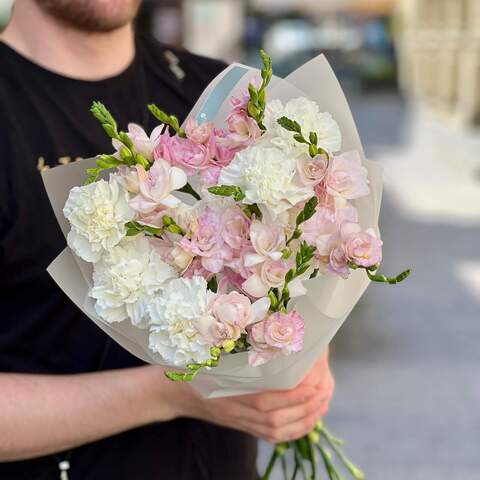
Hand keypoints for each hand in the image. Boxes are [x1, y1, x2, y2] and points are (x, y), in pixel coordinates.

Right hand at [178, 353, 334, 442]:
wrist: (177, 393)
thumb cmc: (197, 367)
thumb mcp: (216, 353)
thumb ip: (242, 346)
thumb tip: (275, 325)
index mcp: (236, 392)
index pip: (278, 395)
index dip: (301, 383)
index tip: (316, 368)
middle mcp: (244, 413)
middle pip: (286, 413)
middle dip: (312, 398)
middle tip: (327, 382)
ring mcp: (247, 424)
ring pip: (286, 428)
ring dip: (310, 414)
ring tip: (325, 397)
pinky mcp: (249, 430)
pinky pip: (279, 436)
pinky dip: (299, 429)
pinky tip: (312, 416)